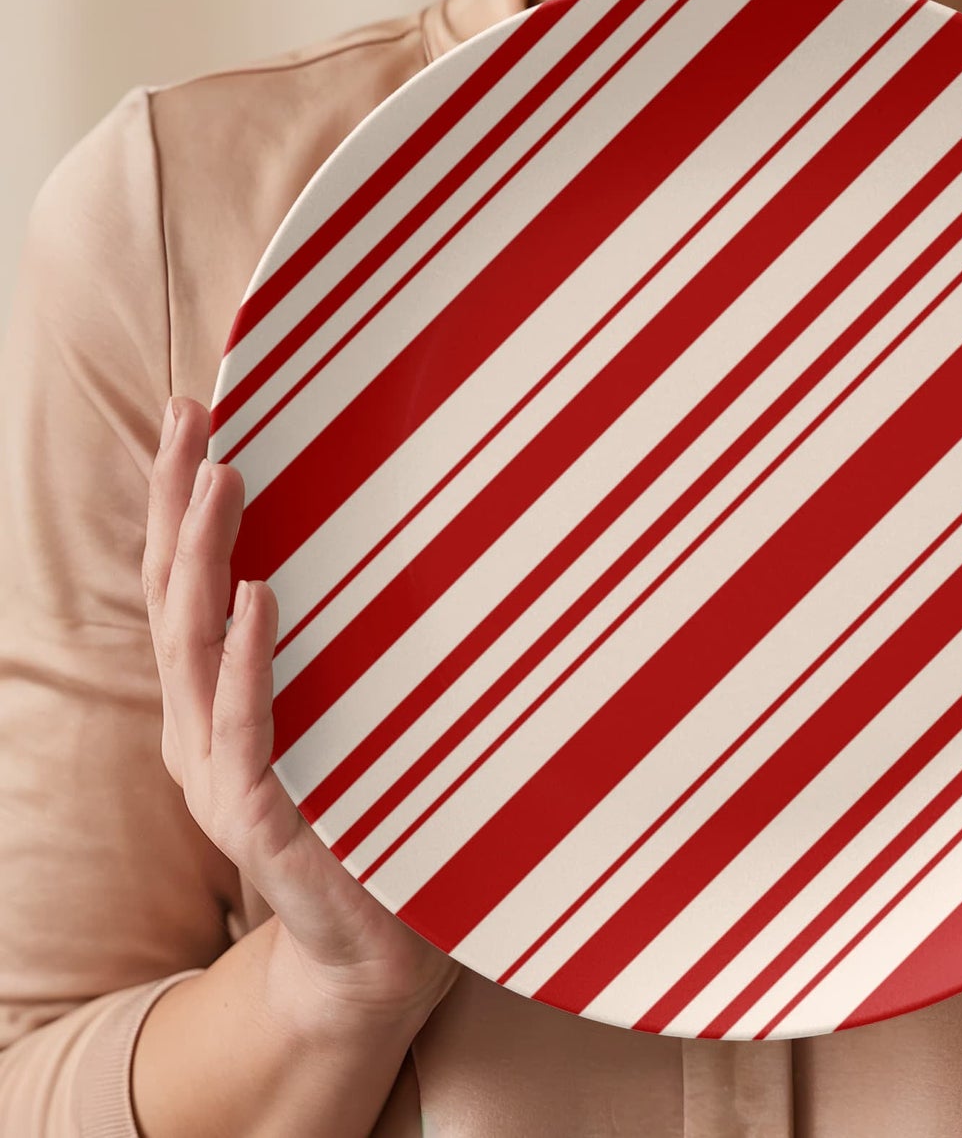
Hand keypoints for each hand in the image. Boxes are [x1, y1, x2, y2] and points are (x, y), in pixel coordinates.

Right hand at [141, 395, 460, 1037]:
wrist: (373, 947)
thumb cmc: (366, 816)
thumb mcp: (347, 712)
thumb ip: (339, 645)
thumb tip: (391, 539)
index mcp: (213, 704)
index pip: (185, 582)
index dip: (181, 498)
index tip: (196, 411)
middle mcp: (199, 731)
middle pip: (173, 597)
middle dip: (179, 500)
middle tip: (192, 415)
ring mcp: (219, 777)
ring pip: (191, 648)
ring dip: (205, 557)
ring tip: (222, 475)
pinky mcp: (256, 821)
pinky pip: (245, 729)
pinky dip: (249, 661)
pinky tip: (258, 597)